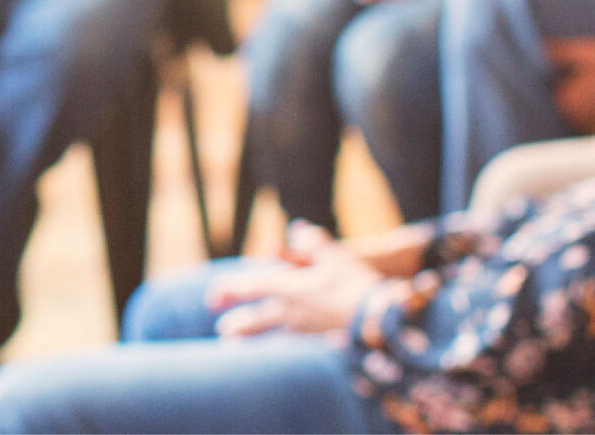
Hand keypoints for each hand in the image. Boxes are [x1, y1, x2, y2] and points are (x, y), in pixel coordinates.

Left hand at [207, 222, 386, 337]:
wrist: (381, 320)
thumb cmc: (356, 284)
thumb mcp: (335, 256)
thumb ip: (313, 243)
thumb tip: (296, 229)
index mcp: (289, 288)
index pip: (250, 287)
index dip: (229, 290)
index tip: (213, 296)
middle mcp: (291, 313)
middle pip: (255, 321)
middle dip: (238, 325)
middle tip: (223, 331)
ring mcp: (304, 333)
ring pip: (271, 339)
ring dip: (252, 343)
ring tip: (235, 350)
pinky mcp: (320, 347)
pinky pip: (293, 352)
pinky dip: (279, 355)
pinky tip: (276, 364)